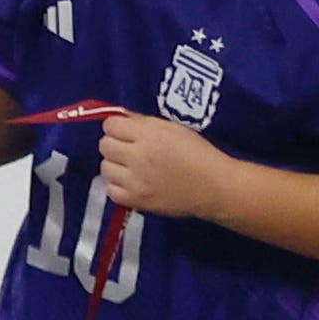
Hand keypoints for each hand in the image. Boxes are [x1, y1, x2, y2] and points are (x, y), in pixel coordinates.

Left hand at [97, 113, 227, 218]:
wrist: (213, 186)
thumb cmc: (197, 153)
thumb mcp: (173, 128)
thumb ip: (145, 123)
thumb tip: (122, 119)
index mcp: (149, 134)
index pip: (111, 125)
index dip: (116, 126)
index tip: (124, 131)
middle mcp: (137, 156)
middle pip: (104, 145)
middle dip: (113, 144)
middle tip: (127, 149)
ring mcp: (134, 180)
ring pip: (105, 167)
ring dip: (114, 165)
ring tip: (129, 167)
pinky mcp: (136, 200)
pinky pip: (111, 191)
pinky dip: (117, 186)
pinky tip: (130, 183)